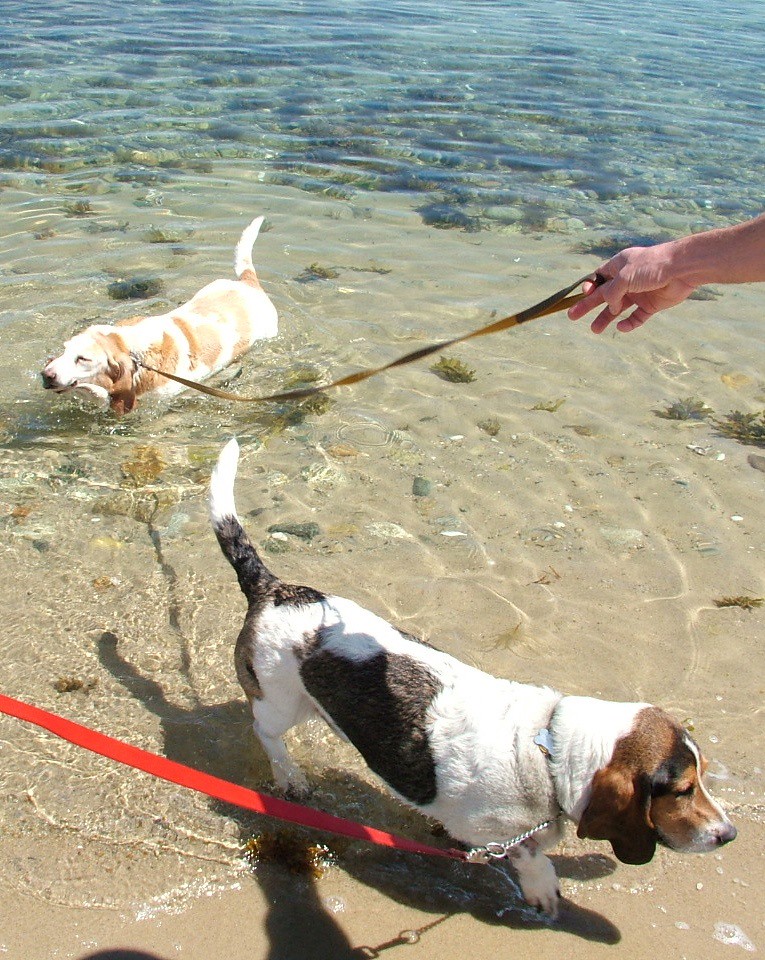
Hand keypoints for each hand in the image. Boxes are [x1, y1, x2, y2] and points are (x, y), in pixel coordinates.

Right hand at [568, 246, 695, 332]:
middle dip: (587, 305)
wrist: (682, 269)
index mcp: (618, 266)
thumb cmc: (651, 266)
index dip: (588, 287)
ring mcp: (639, 293)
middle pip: (603, 295)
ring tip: (595, 330)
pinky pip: (636, 317)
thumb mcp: (623, 277)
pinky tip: (621, 327)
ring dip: (605, 318)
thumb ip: (611, 293)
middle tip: (572, 316)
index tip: (584, 294)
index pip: (598, 278)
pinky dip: (629, 323)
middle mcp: (627, 280)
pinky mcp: (651, 305)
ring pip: (617, 308)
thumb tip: (610, 307)